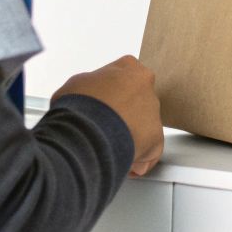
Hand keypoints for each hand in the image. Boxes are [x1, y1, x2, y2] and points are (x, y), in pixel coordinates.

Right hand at [53, 55, 164, 176]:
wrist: (87, 131)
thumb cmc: (80, 106)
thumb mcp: (75, 86)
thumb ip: (88, 88)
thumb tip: (84, 98)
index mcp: (129, 69)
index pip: (123, 80)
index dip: (109, 96)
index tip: (99, 106)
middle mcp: (147, 89)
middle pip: (135, 105)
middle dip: (120, 118)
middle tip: (101, 129)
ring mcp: (154, 115)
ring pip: (141, 130)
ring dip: (127, 139)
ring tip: (106, 147)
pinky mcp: (157, 140)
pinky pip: (147, 154)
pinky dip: (134, 161)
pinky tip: (118, 162)